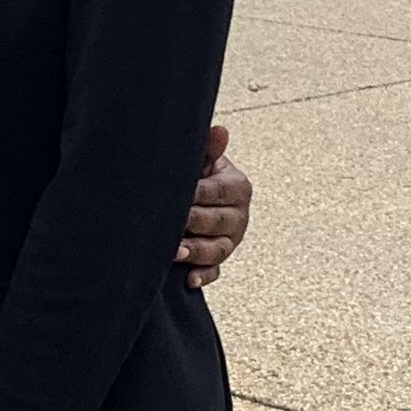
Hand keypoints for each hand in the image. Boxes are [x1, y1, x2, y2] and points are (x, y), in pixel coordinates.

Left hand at [177, 122, 252, 289]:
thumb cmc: (195, 173)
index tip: (178, 194)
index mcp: (238, 188)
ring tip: (174, 251)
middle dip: (193, 223)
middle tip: (171, 223)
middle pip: (218, 222)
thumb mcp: (202, 160)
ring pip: (217, 249)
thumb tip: (220, 130)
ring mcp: (230, 241)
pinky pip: (214, 272)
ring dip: (196, 252)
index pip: (218, 192)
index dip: (197, 193)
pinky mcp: (218, 261)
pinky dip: (202, 276)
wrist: (192, 195)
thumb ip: (209, 149)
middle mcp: (239, 216)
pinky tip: (188, 279)